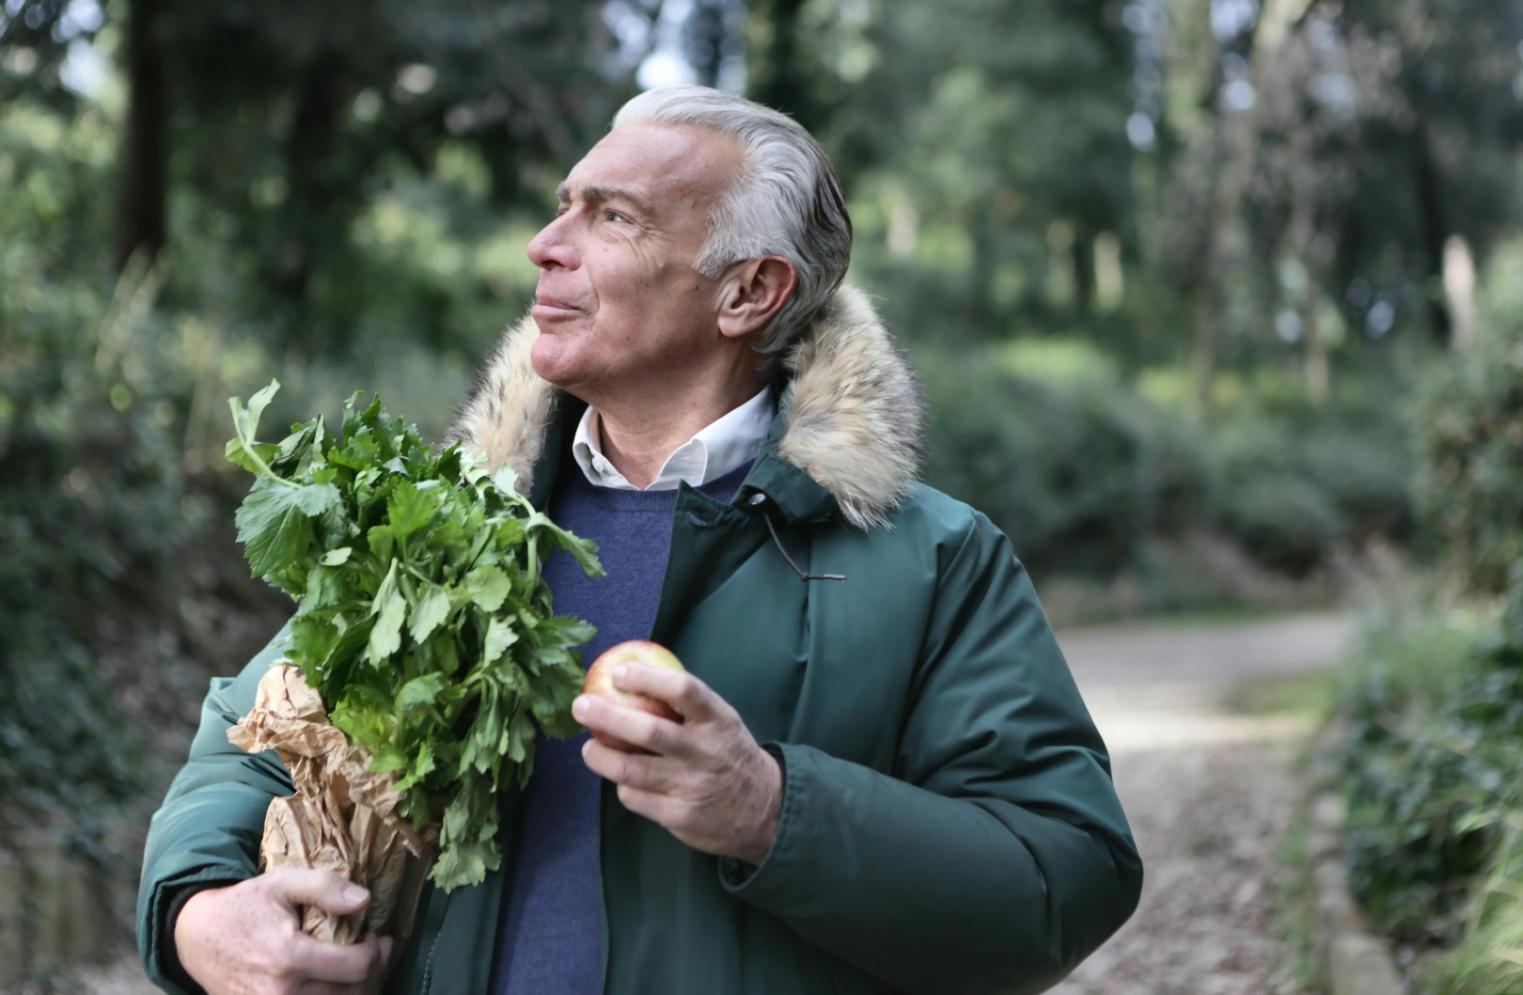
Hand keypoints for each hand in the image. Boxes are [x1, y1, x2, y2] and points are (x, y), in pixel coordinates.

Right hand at [174, 868, 393, 994]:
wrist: (197, 938)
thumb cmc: (244, 906)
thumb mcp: (281, 883)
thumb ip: (324, 887)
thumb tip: (364, 900)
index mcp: (289, 957)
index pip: (356, 967)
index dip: (375, 953)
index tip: (375, 937)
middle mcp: (282, 992)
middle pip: (352, 993)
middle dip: (375, 972)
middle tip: (379, 952)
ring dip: (359, 989)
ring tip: (363, 968)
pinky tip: (339, 982)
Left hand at [574, 663, 781, 865]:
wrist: (765, 811)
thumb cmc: (730, 754)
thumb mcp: (721, 721)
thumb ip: (686, 704)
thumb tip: (632, 677)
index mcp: (718, 720)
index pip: (683, 690)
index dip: (647, 678)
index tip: (618, 673)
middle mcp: (705, 751)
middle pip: (648, 731)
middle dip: (607, 716)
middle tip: (581, 706)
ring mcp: (691, 786)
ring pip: (631, 770)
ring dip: (600, 756)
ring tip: (589, 747)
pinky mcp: (678, 816)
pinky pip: (635, 798)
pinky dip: (622, 786)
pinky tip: (621, 779)